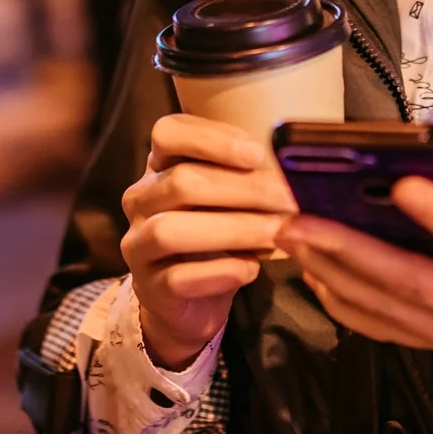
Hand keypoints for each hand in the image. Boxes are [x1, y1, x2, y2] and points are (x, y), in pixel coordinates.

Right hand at [118, 113, 298, 371]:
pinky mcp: (148, 288)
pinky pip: (177, 278)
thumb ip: (249, 177)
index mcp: (161, 166)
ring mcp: (138, 245)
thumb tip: (294, 171)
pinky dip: (220, 271)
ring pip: (171, 230)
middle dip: (243, 189)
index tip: (257, 154)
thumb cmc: (220, 237)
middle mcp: (141, 200)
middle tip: (288, 200)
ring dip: (233, 229)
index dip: (211, 139)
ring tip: (275, 234)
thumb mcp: (231, 199)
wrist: (195, 300)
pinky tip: (251, 269)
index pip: (168, 133)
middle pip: (181, 182)